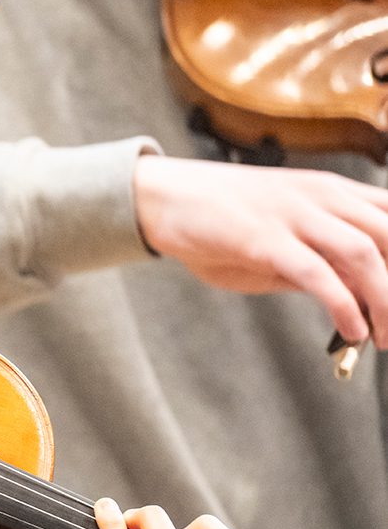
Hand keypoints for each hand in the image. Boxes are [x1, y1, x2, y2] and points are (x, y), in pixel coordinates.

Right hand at [133, 156, 387, 346]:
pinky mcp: (264, 239)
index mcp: (335, 192)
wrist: (164, 197)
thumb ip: (321, 263)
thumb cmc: (222, 219)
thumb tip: (359, 299)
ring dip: (384, 300)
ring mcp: (294, 215)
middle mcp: (324, 197)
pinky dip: (342, 305)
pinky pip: (316, 274)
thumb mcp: (284, 236)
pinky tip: (353, 332)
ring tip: (383, 337)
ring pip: (364, 254)